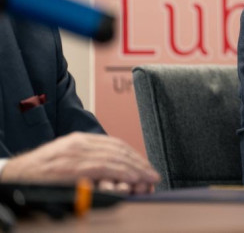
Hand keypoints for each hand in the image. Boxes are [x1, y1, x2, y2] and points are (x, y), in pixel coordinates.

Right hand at [1, 132, 159, 193]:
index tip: (145, 166)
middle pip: (118, 150)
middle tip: (152, 175)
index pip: (114, 144)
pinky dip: (122, 173)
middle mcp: (79, 144)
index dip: (132, 155)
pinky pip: (104, 168)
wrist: (11, 177)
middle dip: (138, 163)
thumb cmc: (38, 174)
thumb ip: (85, 161)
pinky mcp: (71, 168)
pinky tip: (134, 180)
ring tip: (149, 179)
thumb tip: (108, 172)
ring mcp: (75, 155)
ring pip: (114, 158)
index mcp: (79, 140)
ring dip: (136, 170)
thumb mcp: (64, 160)